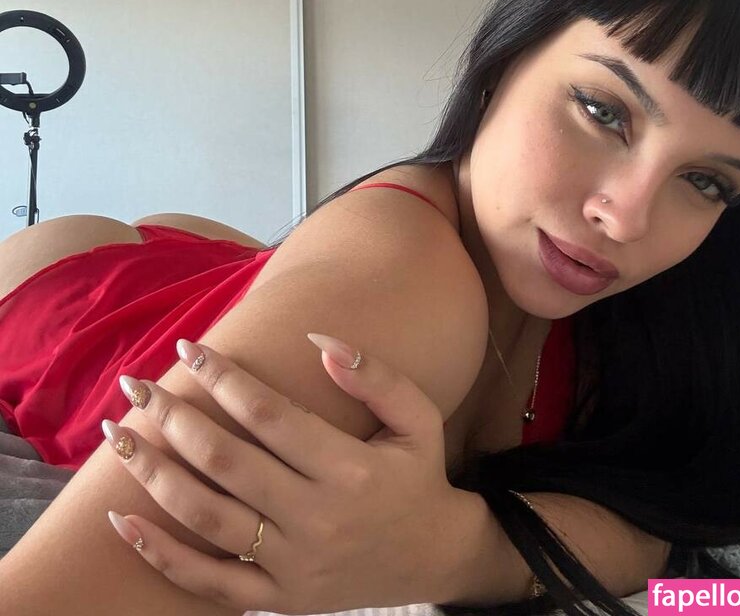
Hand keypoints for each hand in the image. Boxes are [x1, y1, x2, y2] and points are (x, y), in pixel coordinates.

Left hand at [103, 334, 471, 614]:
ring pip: (205, 518)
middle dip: (173, 416)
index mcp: (348, 467)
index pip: (268, 414)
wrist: (432, 557)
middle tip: (136, 385)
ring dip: (153, 473)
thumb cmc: (418, 473)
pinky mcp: (278, 599)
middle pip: (224, 461)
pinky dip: (159, 554)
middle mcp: (317, 517)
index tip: (188, 346)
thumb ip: (375, 375)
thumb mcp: (418, 417)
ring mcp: (293, 564)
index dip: (222, 377)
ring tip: (117, 436)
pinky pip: (207, 583)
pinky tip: (122, 518)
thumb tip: (317, 339)